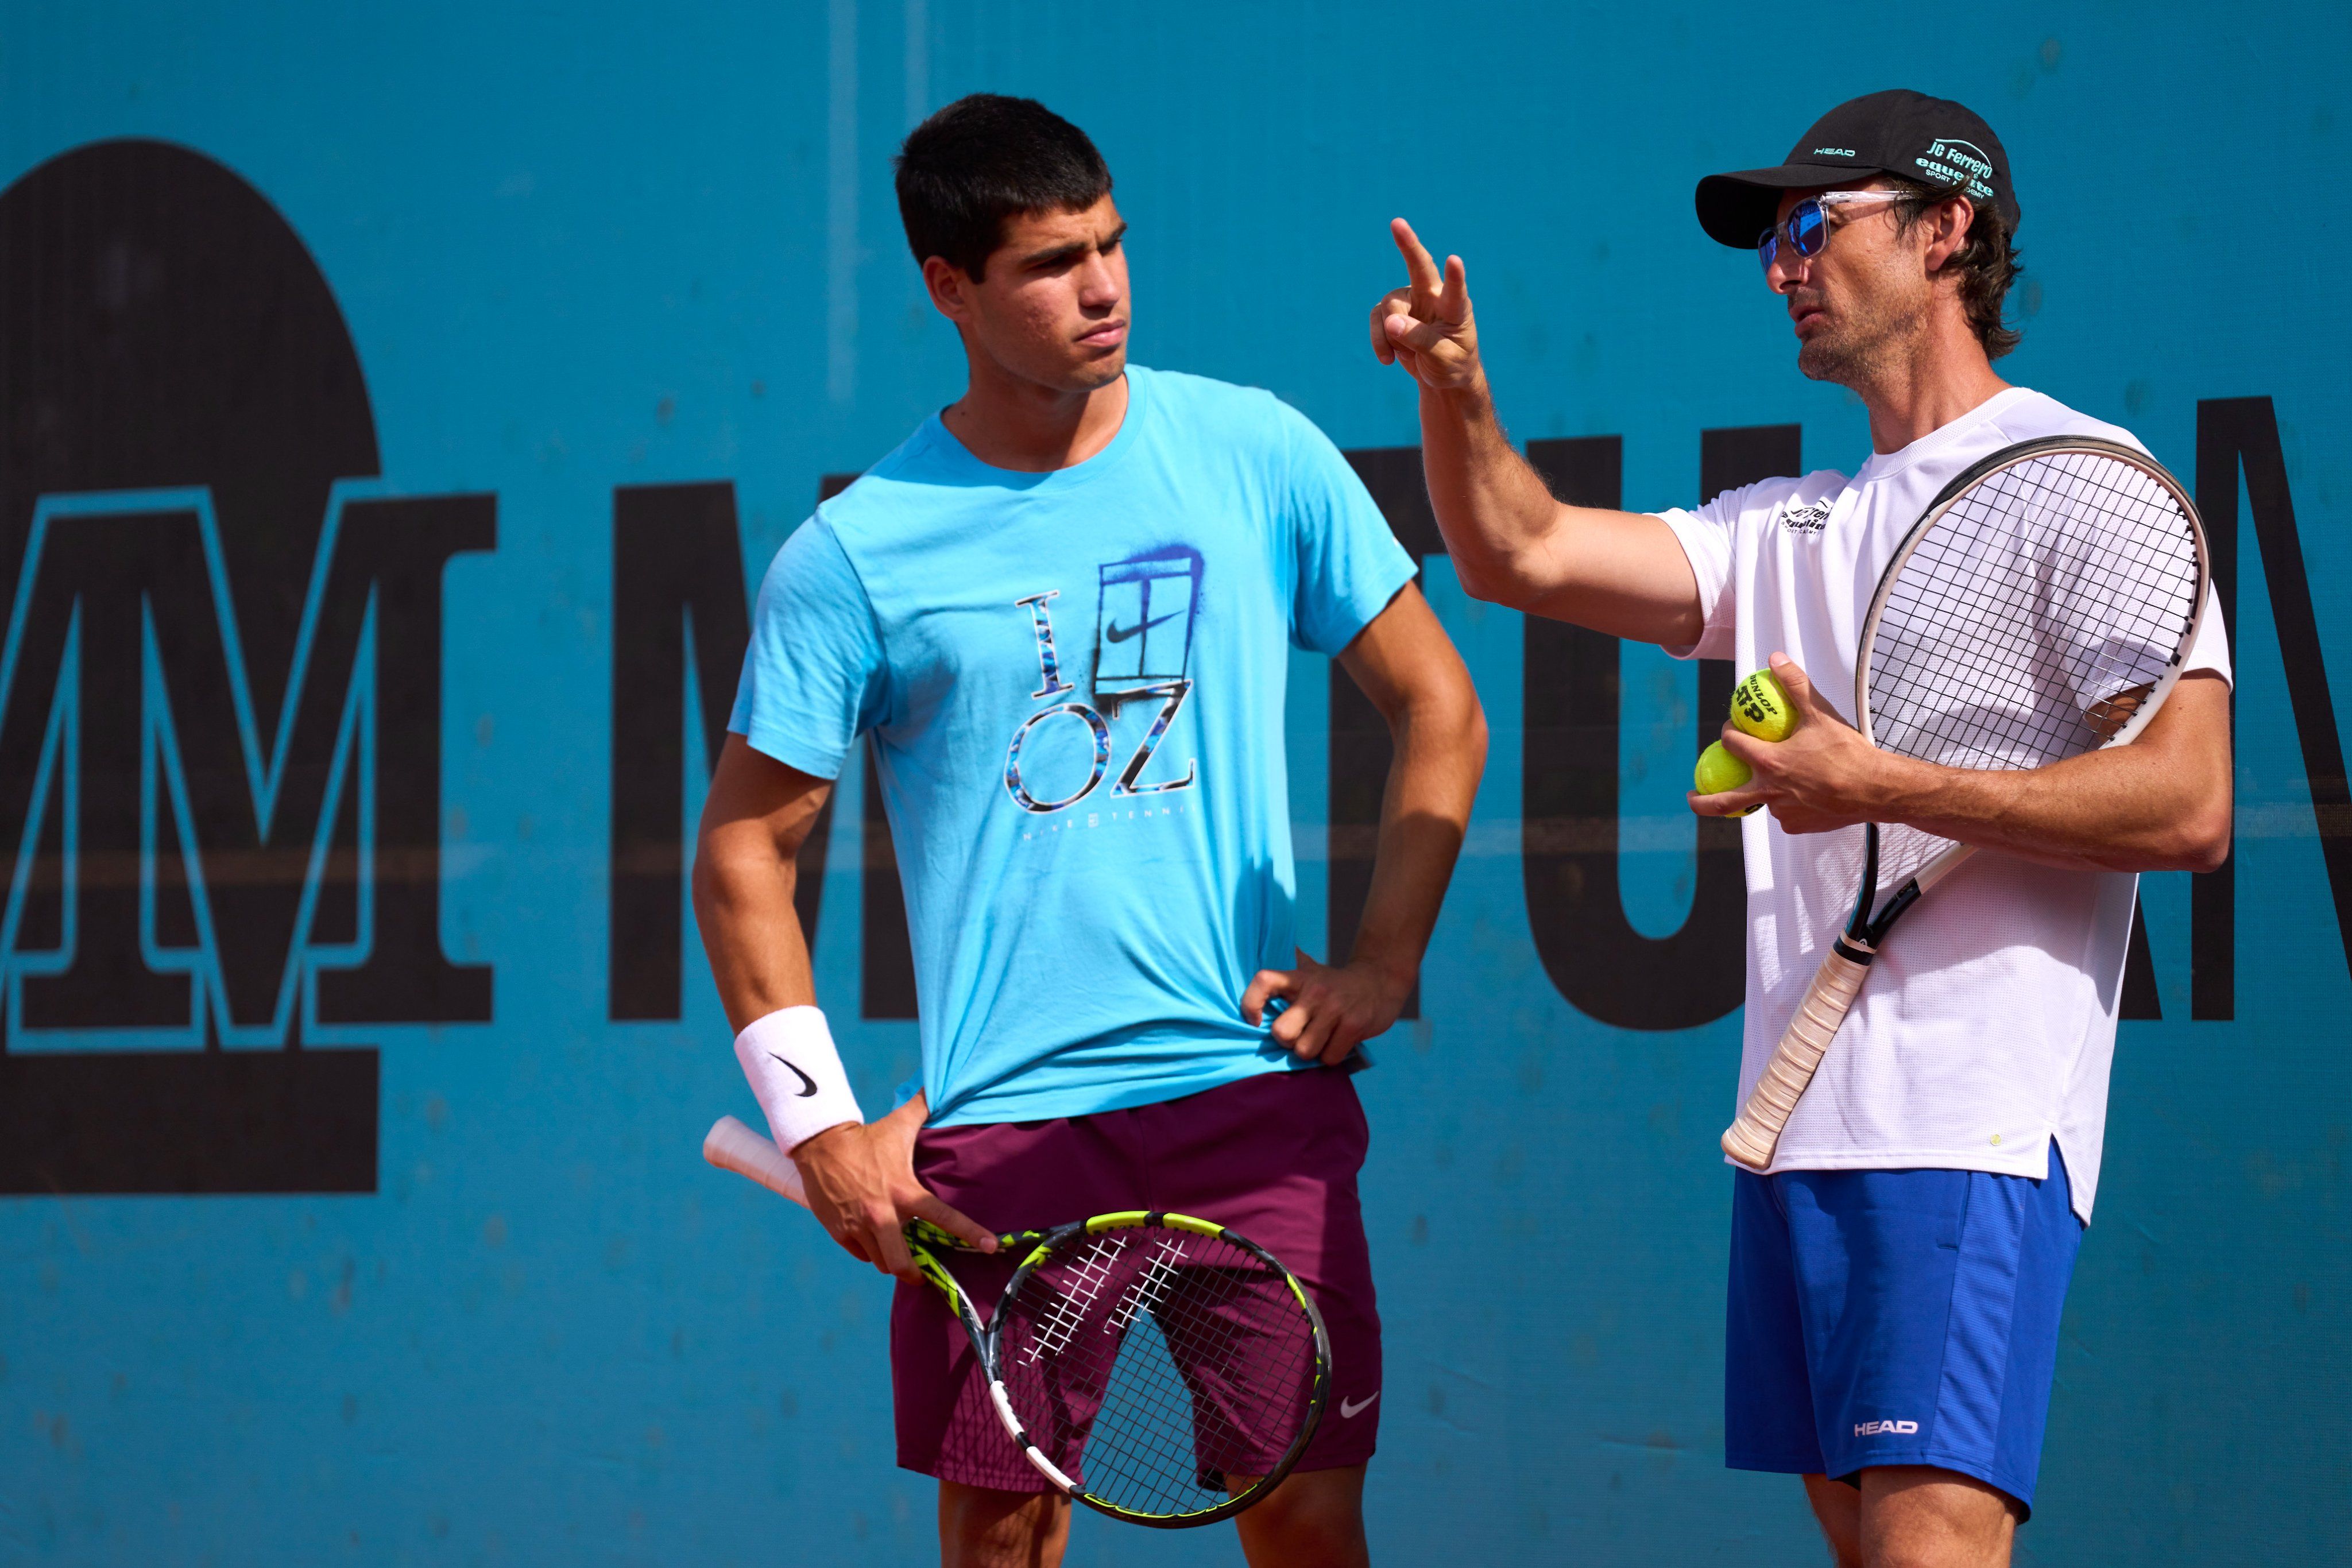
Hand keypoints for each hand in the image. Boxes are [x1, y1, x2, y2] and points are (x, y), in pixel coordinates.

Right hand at [791, 1093, 995, 1283]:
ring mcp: (858, 1226)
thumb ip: (924, 1107)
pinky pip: (862, 1254)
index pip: (942, 1216)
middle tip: (922, 1275)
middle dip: (915, 1275)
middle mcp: (882, 1214)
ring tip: (899, 1256)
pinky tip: (873, 1240)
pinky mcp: (839, 1232)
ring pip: (882, 1263)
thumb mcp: (899, 1124)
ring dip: (892, 1262)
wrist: (820, 1145)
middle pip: (902, 1263)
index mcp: (904, 1191)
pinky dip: (870, 1252)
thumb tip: (942, 1085)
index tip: (991, 1247)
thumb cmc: (866, 1137)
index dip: (970, 1233)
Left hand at [1241, 947, 1409, 1065]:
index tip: (1255, 1020)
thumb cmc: (1336, 983)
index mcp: (1299, 977)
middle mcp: (1314, 991)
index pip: (1264, 981)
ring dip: (1312, 1052)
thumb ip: (1289, 971)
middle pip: (1282, 1033)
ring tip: (1322, 1039)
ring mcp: (1335, 1008)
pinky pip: (1329, 1057)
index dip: (1250, 1003)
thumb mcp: (1312, 971)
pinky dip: (1331, 1057)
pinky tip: (1338, 1043)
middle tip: (1300, 1036)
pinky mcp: (1353, 1025)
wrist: (1380, 980)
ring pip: (1305, 1050)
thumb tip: (1268, 959)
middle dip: (1289, 1043)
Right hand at [1369, 218, 1482, 391]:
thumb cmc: (1452, 365)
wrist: (1441, 378)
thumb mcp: (1443, 359)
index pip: (1455, 290)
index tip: (1454, 260)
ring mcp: (1411, 303)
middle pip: (1419, 267)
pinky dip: (1378, 341)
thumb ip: (1420, 340)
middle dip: (1407, 245)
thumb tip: (1391, 323)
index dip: (1454, 276)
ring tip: (1399, 354)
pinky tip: (1388, 359)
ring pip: (1390, 305)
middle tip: (1397, 222)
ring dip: (1390, 333)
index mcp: (1455, 308)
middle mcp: (1432, 298)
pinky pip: (1377, 320)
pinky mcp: (1392, 314)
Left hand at [1687, 653, 1910, 833]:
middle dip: (1701, 801)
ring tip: (1770, 781)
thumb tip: (1776, 659)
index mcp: (1769, 763)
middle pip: (1722, 801)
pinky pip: (1784, 814)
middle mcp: (1769, 792)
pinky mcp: (1796, 825)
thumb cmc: (1849, 753)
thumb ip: (1795, 685)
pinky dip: (1785, 804)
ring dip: (1759, 792)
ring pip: (1760, 802)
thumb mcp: (1820, 713)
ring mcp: (1782, 812)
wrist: (1876, 789)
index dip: (1728, 733)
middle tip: (1691, 795)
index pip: (1732, 745)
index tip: (1731, 730)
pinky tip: (1798, 793)